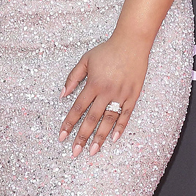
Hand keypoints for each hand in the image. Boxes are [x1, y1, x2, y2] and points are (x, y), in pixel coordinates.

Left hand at [59, 35, 149, 157]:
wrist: (132, 43)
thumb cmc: (107, 51)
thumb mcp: (85, 60)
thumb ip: (73, 78)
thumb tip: (62, 95)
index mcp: (93, 84)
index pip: (78, 108)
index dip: (69, 123)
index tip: (62, 136)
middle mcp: (106, 91)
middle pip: (92, 119)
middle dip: (82, 137)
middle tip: (75, 152)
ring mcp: (121, 95)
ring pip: (108, 120)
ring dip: (100, 137)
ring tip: (93, 151)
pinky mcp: (133, 95)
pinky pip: (126, 115)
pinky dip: (120, 127)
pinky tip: (113, 139)